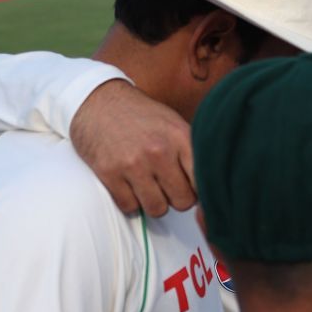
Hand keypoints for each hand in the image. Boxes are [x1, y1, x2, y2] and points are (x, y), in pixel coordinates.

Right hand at [70, 80, 193, 216]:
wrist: (99, 102)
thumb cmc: (141, 116)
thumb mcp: (174, 124)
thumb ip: (192, 151)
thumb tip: (212, 184)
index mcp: (181, 137)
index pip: (204, 181)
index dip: (201, 191)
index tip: (193, 188)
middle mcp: (159, 151)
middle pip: (183, 201)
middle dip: (177, 198)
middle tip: (169, 187)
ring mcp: (133, 163)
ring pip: (157, 209)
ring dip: (154, 202)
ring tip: (150, 186)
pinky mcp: (109, 173)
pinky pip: (130, 207)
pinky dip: (131, 202)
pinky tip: (130, 186)